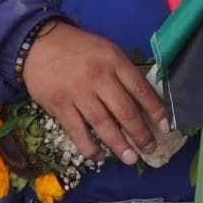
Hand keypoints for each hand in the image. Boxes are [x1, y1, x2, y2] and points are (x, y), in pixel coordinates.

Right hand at [20, 23, 165, 167]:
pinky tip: (100, 156)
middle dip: (141, 134)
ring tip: (131, 159)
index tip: (165, 127)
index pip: (141, 89)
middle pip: (125, 111)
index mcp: (114, 61)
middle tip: (150, 148)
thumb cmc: (77, 48)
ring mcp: (78, 92)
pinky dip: (90, 147)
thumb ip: (123, 73)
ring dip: (119, 145)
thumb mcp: (106, 50)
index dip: (156, 111)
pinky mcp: (60, 106)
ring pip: (104, 125)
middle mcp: (98, 77)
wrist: (37, 44)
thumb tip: (144, 102)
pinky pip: (78, 132)